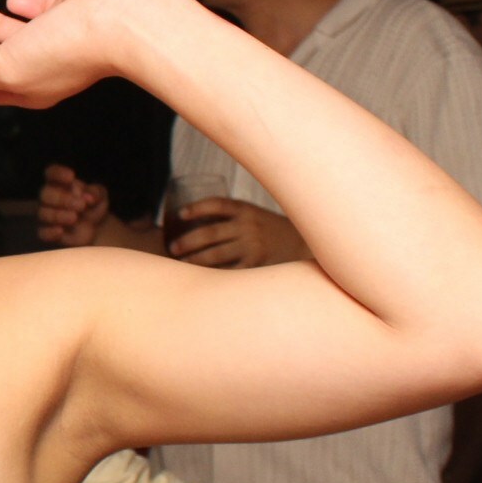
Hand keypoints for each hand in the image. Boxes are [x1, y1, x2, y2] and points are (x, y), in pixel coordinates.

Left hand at [0, 0, 160, 111]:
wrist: (120, 19)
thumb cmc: (71, 49)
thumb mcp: (8, 68)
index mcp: (21, 88)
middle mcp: (38, 66)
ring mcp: (54, 39)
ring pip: (10, 35)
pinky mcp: (68, 11)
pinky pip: (38, 10)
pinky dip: (21, 8)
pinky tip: (9, 0)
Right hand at [36, 163, 111, 247]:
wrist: (96, 228)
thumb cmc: (93, 206)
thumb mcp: (100, 196)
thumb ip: (96, 193)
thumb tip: (88, 197)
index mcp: (60, 184)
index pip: (51, 173)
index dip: (58, 173)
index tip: (72, 177)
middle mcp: (49, 198)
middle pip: (45, 194)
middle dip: (62, 199)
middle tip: (82, 205)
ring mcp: (47, 216)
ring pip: (43, 213)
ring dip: (58, 215)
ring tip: (75, 218)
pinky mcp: (48, 233)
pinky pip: (42, 233)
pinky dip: (50, 232)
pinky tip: (61, 231)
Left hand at [167, 197, 306, 267]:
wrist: (308, 246)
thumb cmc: (277, 231)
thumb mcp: (259, 216)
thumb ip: (237, 217)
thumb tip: (202, 221)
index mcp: (248, 210)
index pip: (217, 204)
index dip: (197, 207)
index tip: (181, 214)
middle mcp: (248, 226)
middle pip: (209, 233)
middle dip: (187, 241)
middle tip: (172, 247)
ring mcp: (253, 246)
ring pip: (215, 255)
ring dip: (195, 260)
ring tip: (182, 263)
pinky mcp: (258, 265)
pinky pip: (230, 271)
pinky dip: (214, 275)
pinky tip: (202, 278)